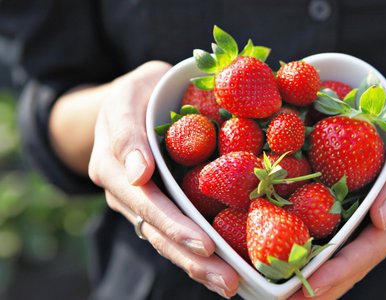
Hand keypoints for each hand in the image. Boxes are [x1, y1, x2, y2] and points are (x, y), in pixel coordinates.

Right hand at [87, 61, 238, 297]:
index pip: (145, 199)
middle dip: (192, 256)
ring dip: (198, 266)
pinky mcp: (157, 207)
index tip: (203, 243)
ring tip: (230, 286)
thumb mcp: (131, 93)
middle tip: (227, 279)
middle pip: (157, 230)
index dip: (173, 223)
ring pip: (166, 240)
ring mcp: (139, 203)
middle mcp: (124, 190)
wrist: (132, 102)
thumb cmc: (139, 93)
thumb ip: (128, 132)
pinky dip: (198, 254)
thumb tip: (139, 174)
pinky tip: (225, 271)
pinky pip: (175, 233)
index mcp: (114, 162)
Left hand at [289, 102, 385, 298]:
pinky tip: (287, 257)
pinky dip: (314, 251)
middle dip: (323, 286)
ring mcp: (369, 224)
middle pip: (354, 266)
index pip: (369, 250)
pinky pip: (334, 237)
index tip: (311, 286)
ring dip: (315, 277)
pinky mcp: (354, 214)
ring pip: (342, 258)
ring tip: (283, 293)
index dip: (341, 271)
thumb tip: (382, 221)